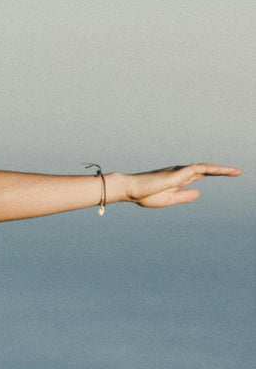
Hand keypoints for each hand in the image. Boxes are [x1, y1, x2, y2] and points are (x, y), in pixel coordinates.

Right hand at [123, 163, 241, 207]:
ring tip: (235, 171)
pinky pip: (197, 169)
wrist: (130, 190)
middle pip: (206, 169)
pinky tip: (221, 170)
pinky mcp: (176, 173)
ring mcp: (179, 172)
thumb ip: (183, 196)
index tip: (229, 174)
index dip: (215, 173)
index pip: (201, 174)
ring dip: (221, 169)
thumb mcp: (168, 200)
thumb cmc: (144, 194)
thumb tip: (199, 193)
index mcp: (179, 179)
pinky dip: (210, 169)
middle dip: (222, 170)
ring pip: (204, 168)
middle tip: (238, 171)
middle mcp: (181, 172)